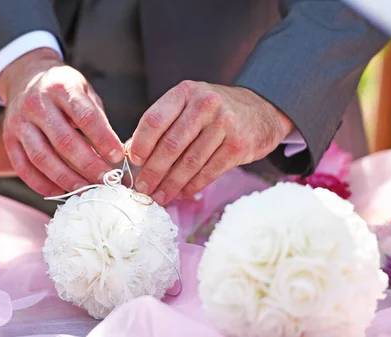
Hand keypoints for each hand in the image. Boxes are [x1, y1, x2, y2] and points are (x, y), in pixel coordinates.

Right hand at [0, 48, 123, 195]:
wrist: (25, 77)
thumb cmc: (62, 88)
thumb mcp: (83, 90)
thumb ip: (96, 116)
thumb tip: (113, 152)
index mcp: (61, 87)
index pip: (85, 117)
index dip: (103, 139)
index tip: (117, 156)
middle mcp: (37, 104)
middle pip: (64, 141)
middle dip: (88, 165)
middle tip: (106, 180)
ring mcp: (19, 122)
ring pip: (42, 158)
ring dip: (66, 179)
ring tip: (86, 190)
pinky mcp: (9, 139)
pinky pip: (23, 167)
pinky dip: (41, 184)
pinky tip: (60, 192)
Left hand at [130, 81, 293, 204]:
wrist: (261, 110)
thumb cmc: (214, 111)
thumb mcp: (187, 106)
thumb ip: (160, 125)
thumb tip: (129, 152)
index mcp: (185, 92)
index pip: (155, 119)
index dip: (140, 144)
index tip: (133, 162)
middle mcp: (205, 104)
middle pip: (170, 145)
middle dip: (153, 171)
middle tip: (142, 188)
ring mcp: (225, 124)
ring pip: (189, 162)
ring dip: (171, 184)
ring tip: (159, 197)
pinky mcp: (238, 146)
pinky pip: (208, 172)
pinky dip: (192, 186)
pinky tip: (181, 193)